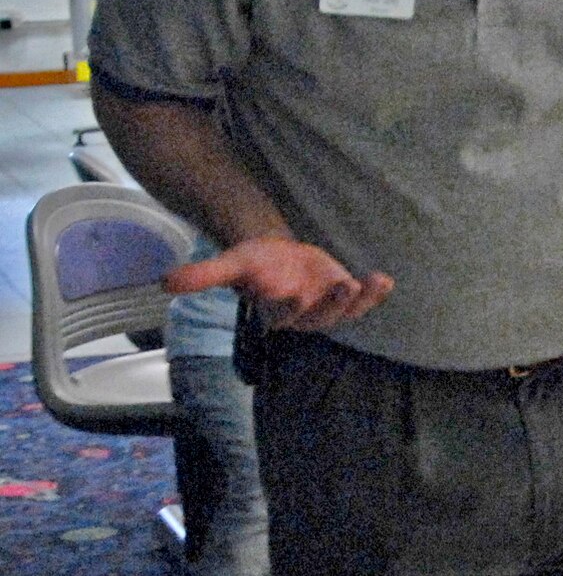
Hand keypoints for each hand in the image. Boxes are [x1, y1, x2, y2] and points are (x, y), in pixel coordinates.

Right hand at [164, 236, 393, 330]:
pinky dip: (374, 293)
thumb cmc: (254, 264)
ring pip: (344, 313)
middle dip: (332, 305)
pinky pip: (362, 301)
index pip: (282, 316)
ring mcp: (326, 308)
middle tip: (344, 288)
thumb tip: (164, 283)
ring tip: (372, 281)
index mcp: (274, 312)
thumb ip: (204, 275)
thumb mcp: (231, 264)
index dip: (288, 308)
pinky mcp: (343, 297)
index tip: (296, 295)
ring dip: (360, 300)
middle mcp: (303, 316)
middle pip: (319, 318)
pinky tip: (385, 280)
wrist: (276, 257)